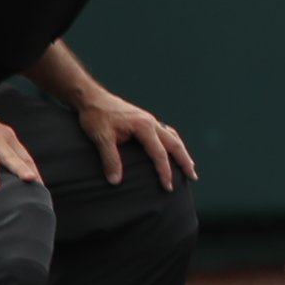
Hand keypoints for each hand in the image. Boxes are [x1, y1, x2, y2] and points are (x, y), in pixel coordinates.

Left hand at [78, 90, 197, 187]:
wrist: (91, 97)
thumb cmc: (95, 116)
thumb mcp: (101, 137)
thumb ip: (110, 159)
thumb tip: (115, 181)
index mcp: (144, 126)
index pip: (159, 153)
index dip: (165, 171)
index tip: (168, 187)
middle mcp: (151, 122)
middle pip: (175, 144)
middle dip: (185, 161)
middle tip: (193, 177)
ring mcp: (150, 120)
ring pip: (173, 137)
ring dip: (182, 152)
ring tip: (189, 165)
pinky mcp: (145, 121)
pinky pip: (166, 132)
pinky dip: (173, 143)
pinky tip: (173, 148)